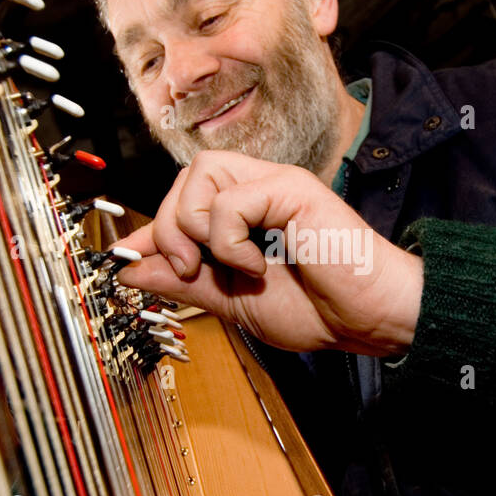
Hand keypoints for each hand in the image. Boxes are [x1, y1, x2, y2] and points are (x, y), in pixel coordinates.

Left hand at [114, 151, 421, 355]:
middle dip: (170, 228)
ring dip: (196, 228)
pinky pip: (230, 200)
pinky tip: (256, 266)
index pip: (180, 199)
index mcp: (244, 213)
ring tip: (225, 264)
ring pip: (200, 174)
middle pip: (184, 177)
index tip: (134, 264)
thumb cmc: (317, 309)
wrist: (366, 320)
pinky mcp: (290, 189)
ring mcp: (274, 184)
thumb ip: (183, 282)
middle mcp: (257, 189)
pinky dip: (229, 240)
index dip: (152, 228)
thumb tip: (129, 270)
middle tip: (192, 269)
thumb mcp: (231, 301)